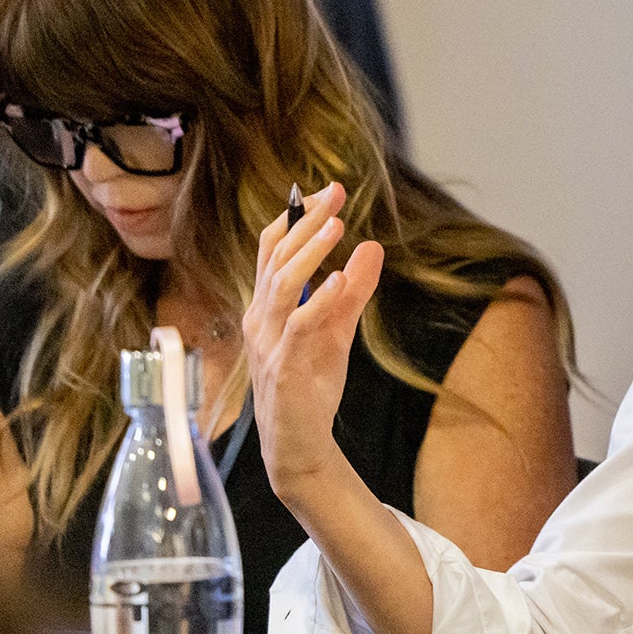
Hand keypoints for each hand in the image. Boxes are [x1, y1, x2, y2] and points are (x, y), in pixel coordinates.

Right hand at [242, 181, 384, 499]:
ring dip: (309, 253)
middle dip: (305, 222)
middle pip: (276, 259)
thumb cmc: (309, 385)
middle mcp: (261, 318)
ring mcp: (269, 343)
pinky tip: (336, 280)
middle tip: (335, 194)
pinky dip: (317, 302)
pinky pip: (297, 327)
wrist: (298, 443)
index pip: (272, 250)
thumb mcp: (337, 329)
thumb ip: (353, 290)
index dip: (297, 217)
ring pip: (281, 286)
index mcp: (267, 306)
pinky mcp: (284, 367)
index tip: (328, 190)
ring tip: (337, 225)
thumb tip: (371, 245)